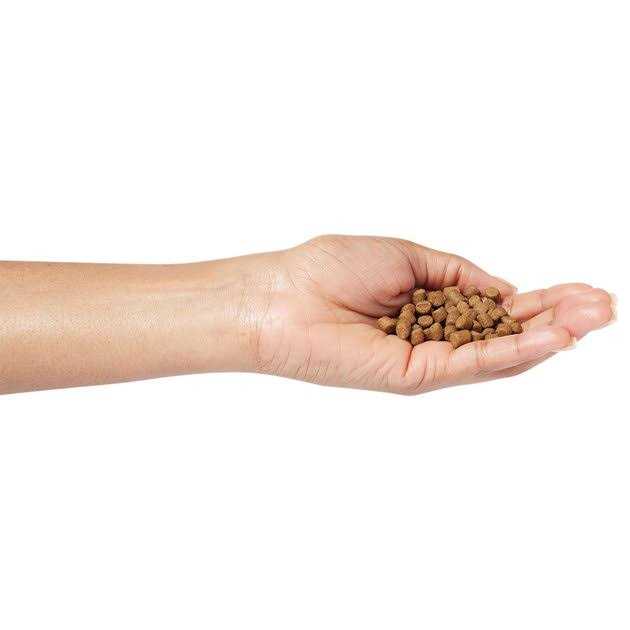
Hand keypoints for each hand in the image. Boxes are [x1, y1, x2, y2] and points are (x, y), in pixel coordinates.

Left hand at [253, 235, 613, 393]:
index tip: (581, 290)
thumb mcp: (408, 256)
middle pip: (506, 334)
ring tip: (592, 319)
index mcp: (431, 307)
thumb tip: (504, 287)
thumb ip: (457, 273)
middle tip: (604, 308)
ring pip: (498, 353)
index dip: (539, 300)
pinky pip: (470, 364)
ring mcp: (426, 360)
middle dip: (557, 320)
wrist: (282, 296)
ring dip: (548, 337)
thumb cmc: (331, 268)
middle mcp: (433, 337)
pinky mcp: (412, 375)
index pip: (497, 308)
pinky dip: (510, 352)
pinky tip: (548, 338)